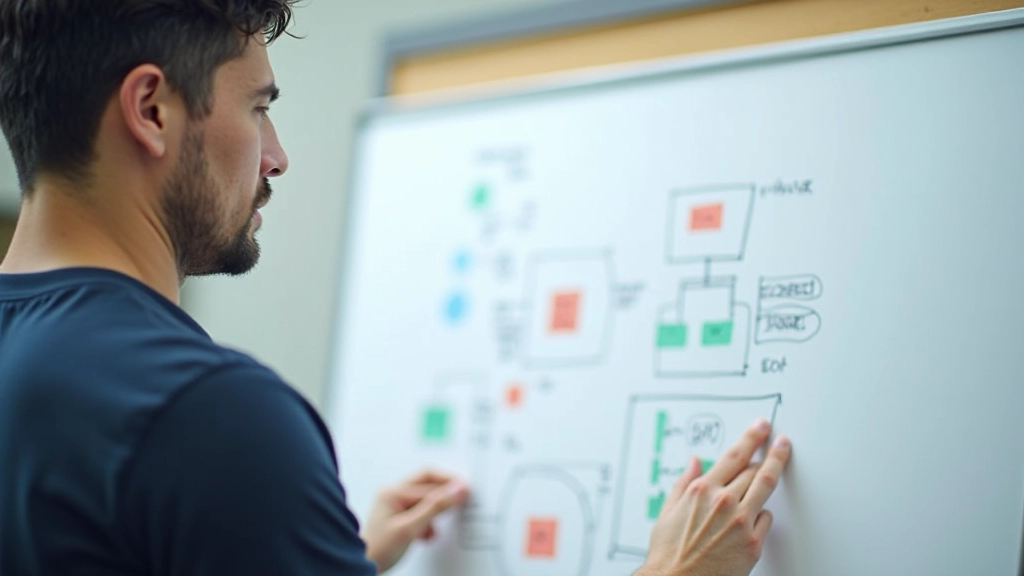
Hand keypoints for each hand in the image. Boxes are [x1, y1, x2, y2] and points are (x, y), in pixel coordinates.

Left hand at [360, 470, 469, 573]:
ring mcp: (396, 505)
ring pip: (426, 500)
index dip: (449, 486)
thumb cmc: (378, 549)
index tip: (465, 491)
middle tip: (462, 499)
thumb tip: (455, 490)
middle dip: (445, 495)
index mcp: (393, 492)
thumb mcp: (410, 528)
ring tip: (440, 523)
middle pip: (428, 486)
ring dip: (436, 511)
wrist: (364, 566)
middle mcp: (394, 494)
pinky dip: (429, 522)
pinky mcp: (400, 518)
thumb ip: (434, 507)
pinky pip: (421, 512)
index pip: (428, 481)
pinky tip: (429, 533)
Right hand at [637, 419, 791, 575]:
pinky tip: (755, 514)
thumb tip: (695, 461)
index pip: (735, 455)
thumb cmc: (669, 552)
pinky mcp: (753, 544)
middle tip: (777, 446)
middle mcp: (724, 503)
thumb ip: (684, 482)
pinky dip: (762, 513)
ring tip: (779, 462)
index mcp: (702, 490)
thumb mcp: (668, 510)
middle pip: (755, 469)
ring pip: (765, 487)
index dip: (752, 437)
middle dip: (767, 455)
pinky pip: (766, 519)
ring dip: (772, 472)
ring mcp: (741, 523)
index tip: (762, 427)